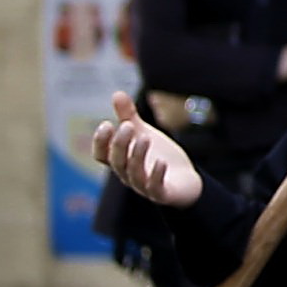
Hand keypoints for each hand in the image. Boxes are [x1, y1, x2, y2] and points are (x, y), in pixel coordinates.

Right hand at [93, 92, 202, 207]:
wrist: (186, 181)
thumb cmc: (159, 155)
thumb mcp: (144, 133)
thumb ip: (129, 116)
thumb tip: (116, 93)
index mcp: (120, 161)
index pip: (101, 155)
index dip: (101, 142)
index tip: (106, 123)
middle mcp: (128, 175)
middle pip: (117, 162)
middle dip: (120, 144)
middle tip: (128, 126)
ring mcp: (143, 186)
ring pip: (134, 174)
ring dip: (137, 156)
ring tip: (145, 138)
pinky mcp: (161, 194)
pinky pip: (155, 188)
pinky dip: (156, 175)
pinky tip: (161, 162)